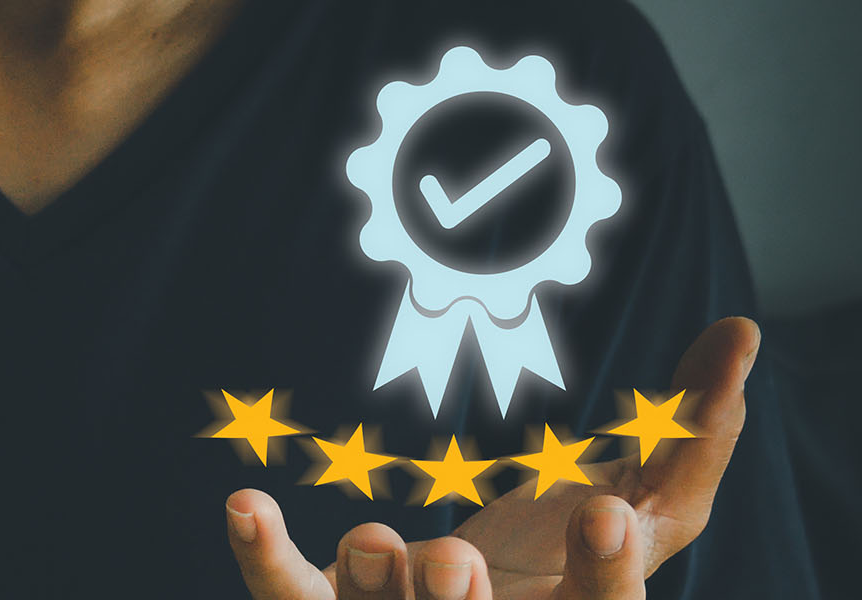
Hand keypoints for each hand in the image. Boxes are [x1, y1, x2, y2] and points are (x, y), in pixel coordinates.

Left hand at [223, 317, 758, 598]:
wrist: (483, 592)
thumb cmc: (575, 549)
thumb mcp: (649, 491)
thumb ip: (693, 426)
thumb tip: (739, 331)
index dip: (606, 573)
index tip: (601, 507)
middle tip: (447, 560)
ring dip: (375, 589)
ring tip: (369, 536)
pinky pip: (293, 599)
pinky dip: (266, 560)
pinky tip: (246, 505)